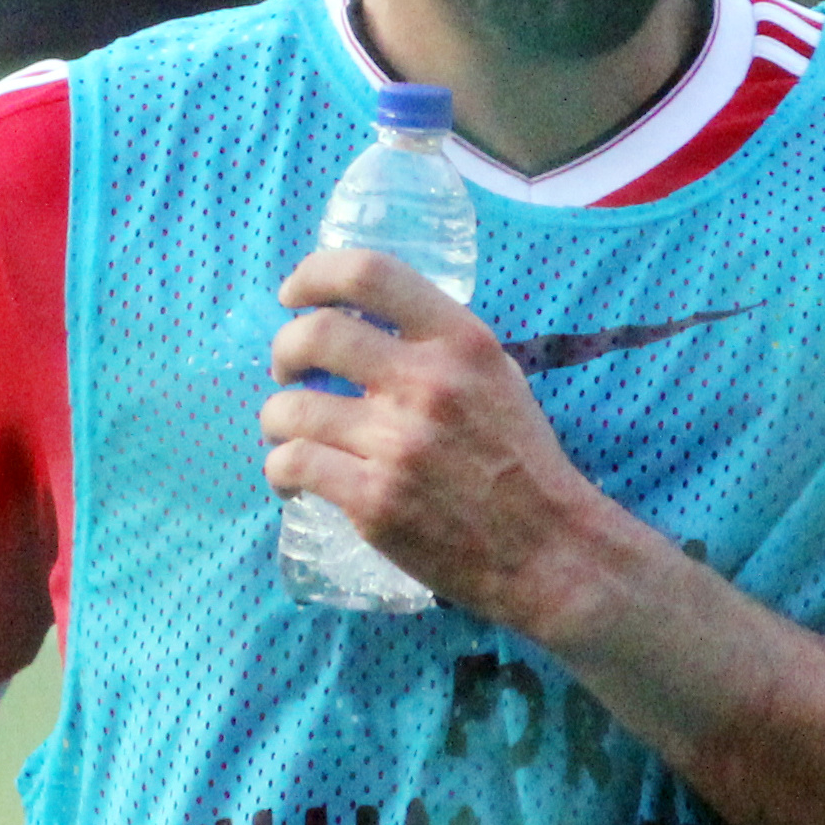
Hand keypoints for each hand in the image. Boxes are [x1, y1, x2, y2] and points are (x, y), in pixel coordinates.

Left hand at [261, 248, 622, 636]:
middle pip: (314, 335)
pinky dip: (279, 470)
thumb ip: (440, 347)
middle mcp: (427, 383)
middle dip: (283, 350)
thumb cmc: (523, 464)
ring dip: (275, 418)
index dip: (315, 275)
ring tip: (286, 434)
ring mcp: (397, 444)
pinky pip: (293, 464)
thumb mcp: (499, 380)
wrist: (549, 551)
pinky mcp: (374, 500)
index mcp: (460, 342)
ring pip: (290, 408)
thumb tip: (366, 325)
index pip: (369, 273)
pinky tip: (291, 479)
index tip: (294, 295)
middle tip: (286, 372)